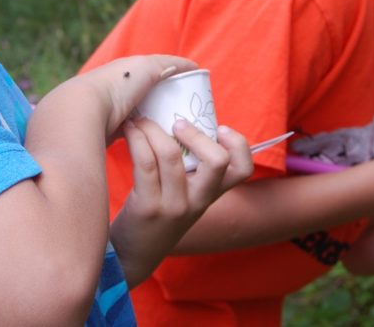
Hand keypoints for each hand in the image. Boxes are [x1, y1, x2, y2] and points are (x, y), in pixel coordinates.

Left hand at [76, 55, 196, 139]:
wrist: (86, 109)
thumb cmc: (119, 83)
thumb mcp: (149, 67)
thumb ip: (171, 64)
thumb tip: (193, 67)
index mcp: (128, 71)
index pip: (156, 73)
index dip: (173, 81)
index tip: (191, 93)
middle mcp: (120, 88)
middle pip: (150, 96)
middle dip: (166, 104)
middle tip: (188, 117)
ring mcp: (115, 110)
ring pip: (142, 116)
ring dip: (155, 122)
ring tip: (176, 132)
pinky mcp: (111, 131)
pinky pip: (134, 133)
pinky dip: (144, 136)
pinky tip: (156, 143)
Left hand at [110, 118, 252, 286]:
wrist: (134, 254)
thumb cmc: (157, 214)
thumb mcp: (184, 195)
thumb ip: (191, 169)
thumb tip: (181, 118)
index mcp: (211, 194)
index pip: (243, 169)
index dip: (239, 144)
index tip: (220, 128)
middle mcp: (198, 201)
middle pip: (217, 160)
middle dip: (196, 133)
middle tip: (177, 123)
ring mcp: (174, 206)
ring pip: (170, 154)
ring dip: (153, 129)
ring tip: (140, 120)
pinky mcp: (148, 207)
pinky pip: (145, 162)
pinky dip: (136, 139)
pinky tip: (129, 132)